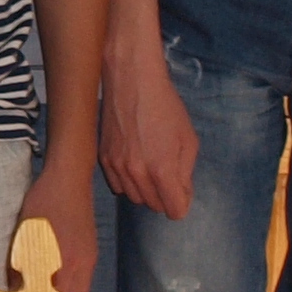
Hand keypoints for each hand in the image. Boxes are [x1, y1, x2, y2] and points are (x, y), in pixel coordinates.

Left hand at [19, 159, 100, 291]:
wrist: (69, 177)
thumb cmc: (44, 201)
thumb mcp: (25, 231)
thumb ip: (21, 260)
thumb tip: (14, 284)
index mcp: (67, 261)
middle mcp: (83, 263)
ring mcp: (90, 256)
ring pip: (81, 291)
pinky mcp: (90, 249)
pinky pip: (83, 277)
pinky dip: (70, 285)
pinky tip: (54, 277)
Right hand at [101, 41, 196, 219]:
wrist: (131, 80)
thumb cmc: (166, 107)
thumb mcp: (188, 138)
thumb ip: (186, 173)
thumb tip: (182, 195)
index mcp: (161, 169)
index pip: (174, 211)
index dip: (182, 203)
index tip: (183, 191)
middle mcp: (136, 173)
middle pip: (154, 206)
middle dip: (165, 196)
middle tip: (170, 175)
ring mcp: (116, 167)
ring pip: (134, 198)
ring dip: (146, 190)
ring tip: (151, 168)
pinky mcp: (102, 159)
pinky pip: (117, 186)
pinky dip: (128, 182)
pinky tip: (135, 163)